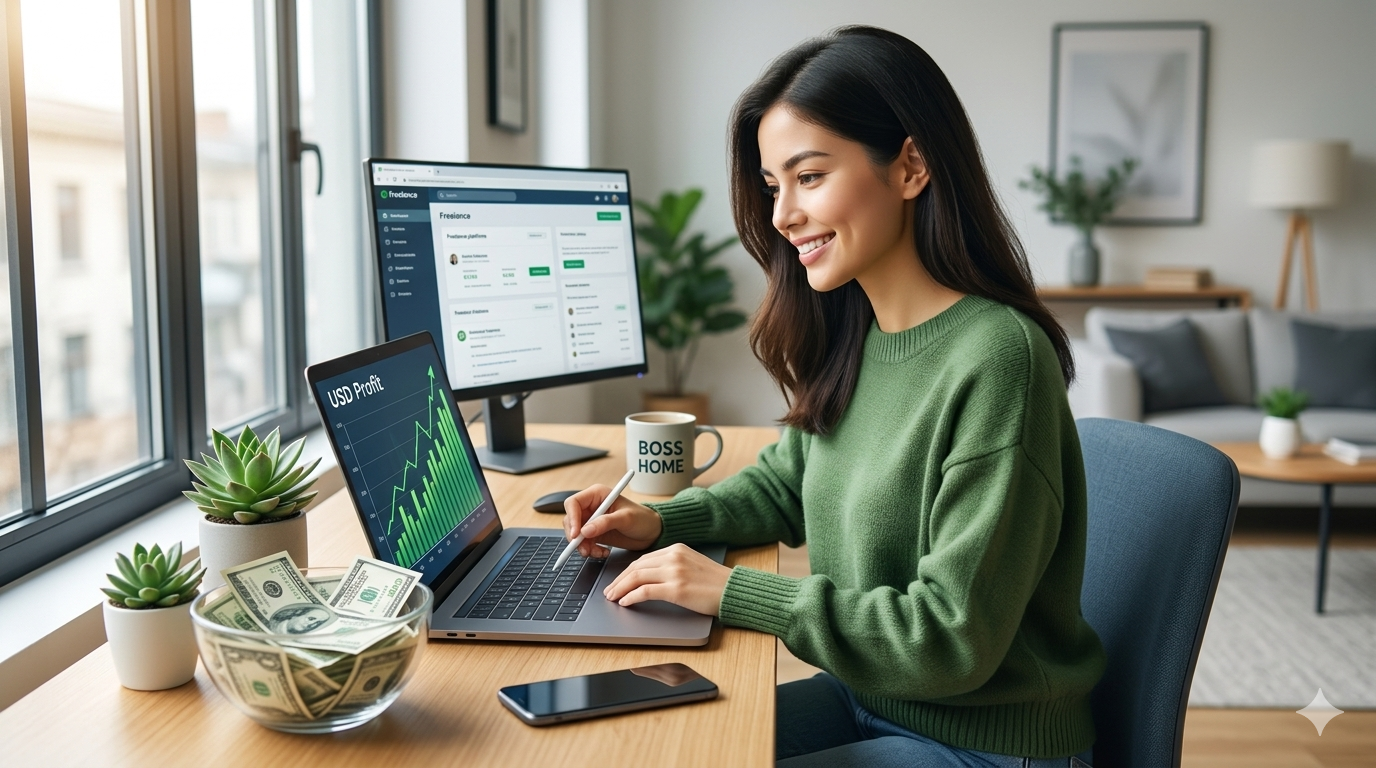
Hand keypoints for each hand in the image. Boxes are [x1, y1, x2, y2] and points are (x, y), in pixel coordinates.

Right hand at [562, 484, 662, 557]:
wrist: (652, 532)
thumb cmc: (642, 518)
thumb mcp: (625, 519)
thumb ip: (605, 523)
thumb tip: (585, 531)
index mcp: (597, 495)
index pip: (573, 504)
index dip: (572, 518)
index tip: (577, 534)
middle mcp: (591, 507)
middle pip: (571, 521)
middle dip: (576, 537)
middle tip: (585, 549)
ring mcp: (592, 521)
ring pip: (575, 535)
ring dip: (583, 546)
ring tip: (597, 553)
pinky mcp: (595, 534)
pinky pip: (584, 544)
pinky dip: (590, 551)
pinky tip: (603, 552)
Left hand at [602, 543, 730, 616]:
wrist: (735, 590)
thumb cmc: (716, 582)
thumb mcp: (692, 564)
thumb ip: (672, 565)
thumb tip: (650, 577)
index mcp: (676, 549)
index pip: (643, 559)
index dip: (627, 572)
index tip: (618, 581)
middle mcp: (673, 557)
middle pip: (636, 567)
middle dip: (619, 580)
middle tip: (609, 591)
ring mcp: (674, 572)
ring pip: (637, 577)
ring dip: (620, 589)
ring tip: (612, 598)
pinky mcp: (676, 589)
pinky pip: (645, 591)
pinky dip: (631, 597)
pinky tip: (625, 602)